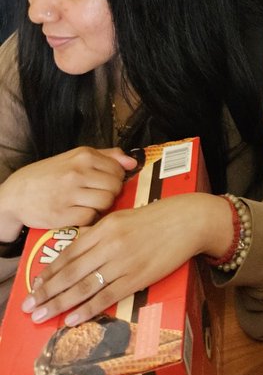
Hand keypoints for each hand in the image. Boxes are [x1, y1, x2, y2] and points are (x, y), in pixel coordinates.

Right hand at [0, 147, 136, 241]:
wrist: (17, 193)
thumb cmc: (51, 174)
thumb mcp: (76, 157)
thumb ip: (107, 156)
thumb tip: (133, 162)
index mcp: (83, 156)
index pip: (118, 170)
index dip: (116, 179)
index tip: (107, 183)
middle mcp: (77, 173)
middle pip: (114, 187)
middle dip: (111, 194)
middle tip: (99, 195)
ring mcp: (69, 194)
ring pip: (105, 202)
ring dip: (102, 207)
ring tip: (91, 204)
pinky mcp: (62, 214)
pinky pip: (90, 218)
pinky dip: (89, 218)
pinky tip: (80, 213)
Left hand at [21, 193, 232, 326]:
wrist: (188, 220)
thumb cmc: (157, 217)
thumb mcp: (124, 216)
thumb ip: (100, 232)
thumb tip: (79, 247)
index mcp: (105, 227)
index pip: (70, 252)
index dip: (49, 271)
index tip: (34, 285)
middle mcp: (110, 244)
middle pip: (71, 272)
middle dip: (46, 292)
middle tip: (29, 307)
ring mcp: (123, 262)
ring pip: (84, 287)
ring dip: (60, 304)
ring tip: (42, 316)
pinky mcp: (138, 277)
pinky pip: (107, 296)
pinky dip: (87, 309)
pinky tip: (72, 318)